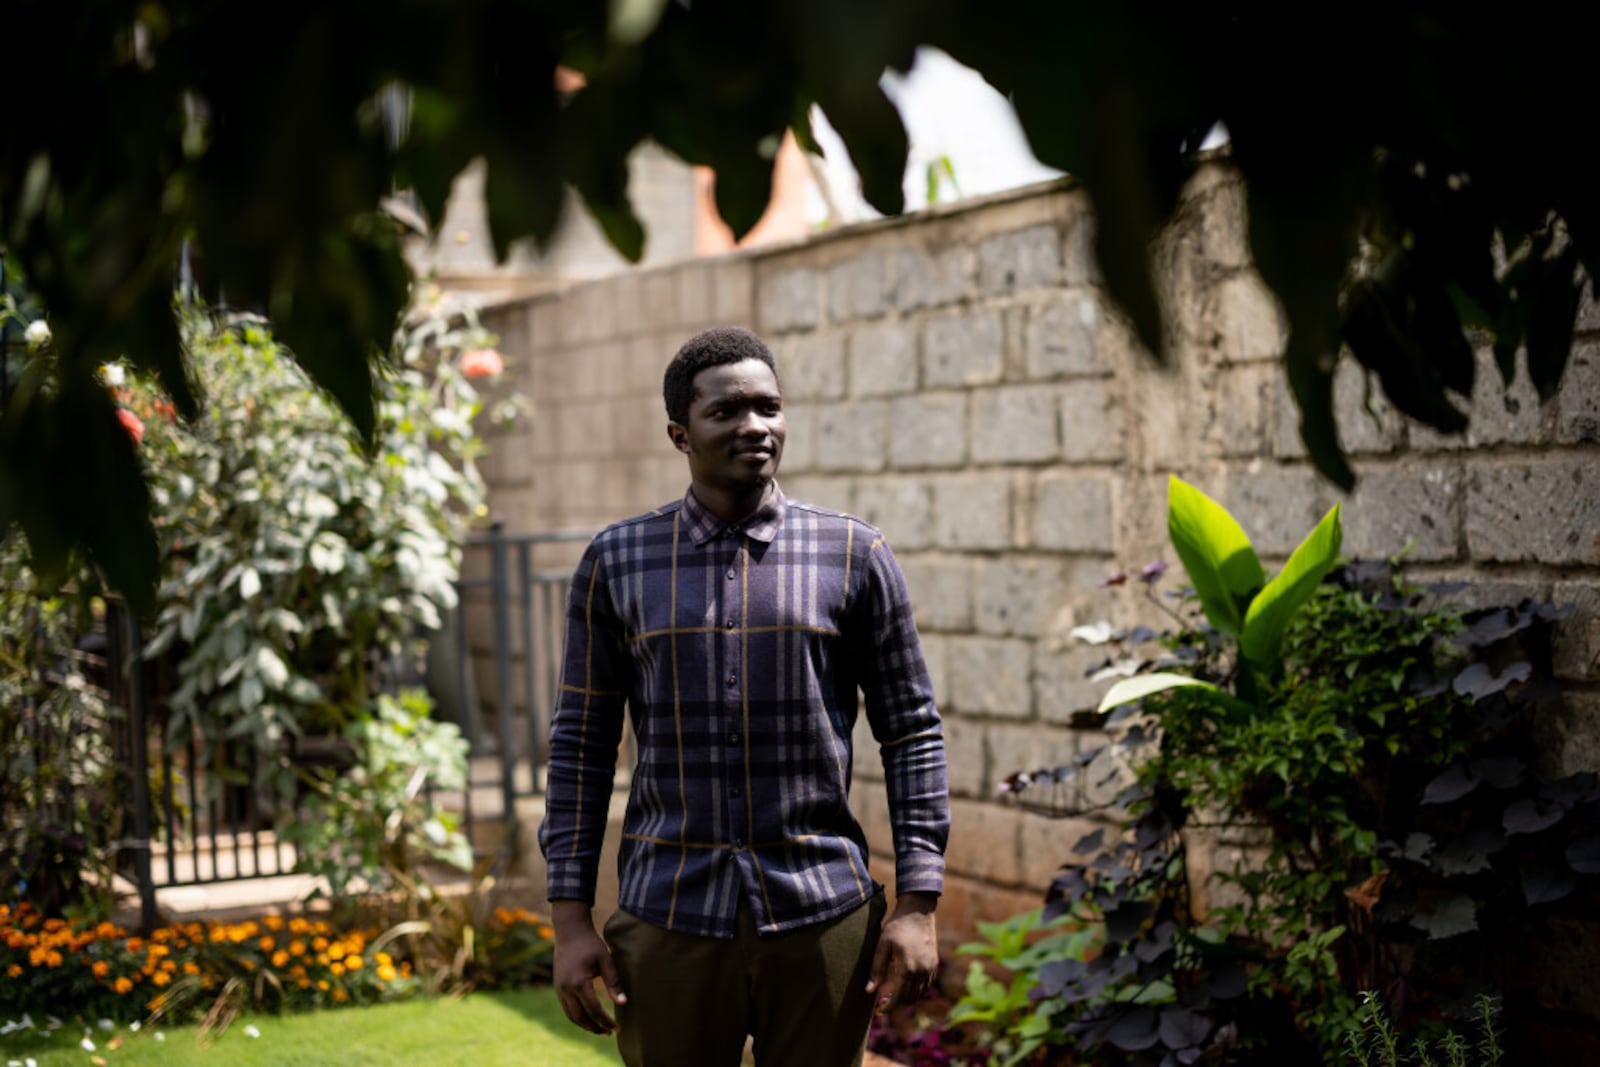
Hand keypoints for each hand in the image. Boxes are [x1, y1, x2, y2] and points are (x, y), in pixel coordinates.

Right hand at [551, 902, 626, 1034]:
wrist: (569, 931)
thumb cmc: (590, 944)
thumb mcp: (605, 960)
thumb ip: (614, 982)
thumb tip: (623, 1003)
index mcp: (579, 983)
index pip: (594, 1010)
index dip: (606, 1021)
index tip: (617, 1027)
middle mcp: (566, 989)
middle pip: (580, 1018)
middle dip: (595, 1028)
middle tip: (609, 1032)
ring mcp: (559, 989)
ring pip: (571, 1016)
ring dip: (585, 1025)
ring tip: (599, 1029)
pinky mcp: (558, 987)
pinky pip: (566, 1008)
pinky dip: (577, 1017)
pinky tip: (588, 1017)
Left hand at [865, 892, 938, 1012]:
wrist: (917, 912)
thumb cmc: (896, 927)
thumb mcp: (882, 946)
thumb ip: (876, 970)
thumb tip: (869, 991)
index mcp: (907, 968)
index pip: (898, 997)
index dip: (888, 1007)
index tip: (879, 1011)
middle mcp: (921, 971)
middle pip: (910, 999)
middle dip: (897, 1004)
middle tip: (884, 1002)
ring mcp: (930, 968)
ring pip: (920, 994)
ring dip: (907, 998)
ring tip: (894, 994)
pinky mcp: (934, 964)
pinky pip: (927, 985)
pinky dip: (917, 990)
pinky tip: (906, 984)